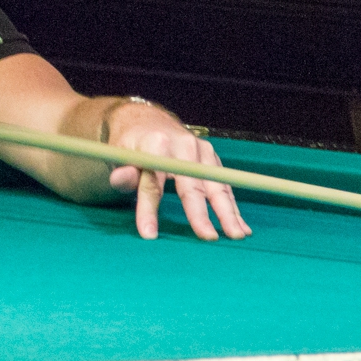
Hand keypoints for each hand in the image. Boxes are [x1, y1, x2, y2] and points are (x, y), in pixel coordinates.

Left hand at [104, 102, 250, 241]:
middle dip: (200, 214)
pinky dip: (232, 206)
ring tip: (236, 235)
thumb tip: (120, 181)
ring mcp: (201, 151)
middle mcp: (183, 146)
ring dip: (227, 212)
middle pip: (192, 185)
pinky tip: (241, 225)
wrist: (148, 122)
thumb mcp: (119, 156)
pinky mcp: (211, 157)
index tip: (149, 234)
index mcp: (156, 145)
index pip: (153, 182)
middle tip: (208, 238)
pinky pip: (224, 185)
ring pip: (215, 185)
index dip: (149, 209)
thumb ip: (123, 173)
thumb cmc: (132, 146)